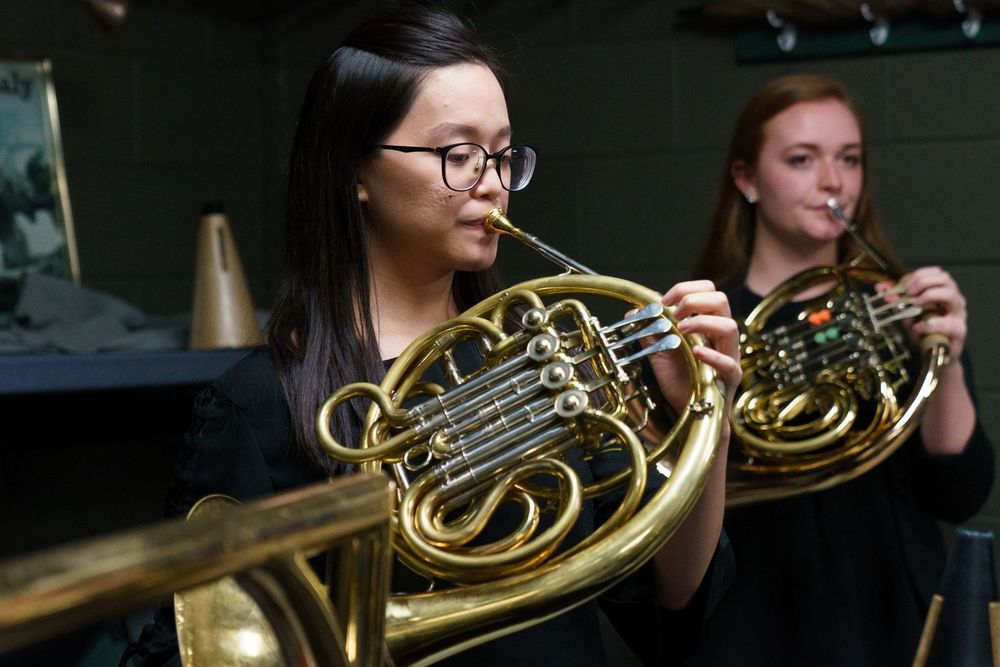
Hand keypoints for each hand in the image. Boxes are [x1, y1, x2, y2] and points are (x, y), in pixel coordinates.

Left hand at [644, 280, 741, 417]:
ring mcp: (729, 355)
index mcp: (707, 323)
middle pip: (721, 300)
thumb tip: (634, 312)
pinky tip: (695, 352)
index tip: (665, 301)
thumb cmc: (678, 379)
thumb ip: (649, 331)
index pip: (708, 292)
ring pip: (730, 327)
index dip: (686, 289)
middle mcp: (720, 336)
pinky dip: (712, 355)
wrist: (687, 410)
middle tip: (674, 313)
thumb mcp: (658, 351)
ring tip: (681, 329)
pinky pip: (729, 363)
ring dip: (702, 322)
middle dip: (694, 300)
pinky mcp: (730, 378)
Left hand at [877, 266, 966, 360]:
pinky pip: (948, 323)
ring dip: (930, 295)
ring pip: (951, 295)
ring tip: (915, 304)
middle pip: (945, 279)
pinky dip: (930, 324)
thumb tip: (880, 286)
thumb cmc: (922, 333)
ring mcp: (958, 315)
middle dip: (924, 282)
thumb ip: (895, 301)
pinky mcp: (959, 331)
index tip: (905, 284)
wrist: (933, 357)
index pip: (938, 273)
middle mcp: (954, 301)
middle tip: (908, 292)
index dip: (921, 275)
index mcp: (943, 293)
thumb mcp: (906, 315)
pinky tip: (918, 327)